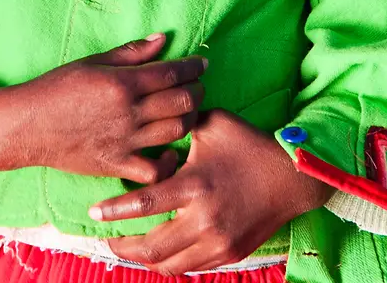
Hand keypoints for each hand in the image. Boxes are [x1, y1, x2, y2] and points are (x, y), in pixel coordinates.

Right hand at [0, 33, 206, 182]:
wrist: (27, 126)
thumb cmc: (57, 88)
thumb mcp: (93, 62)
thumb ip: (131, 52)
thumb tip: (162, 39)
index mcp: (123, 83)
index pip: (172, 74)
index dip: (193, 67)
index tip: (202, 64)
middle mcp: (128, 112)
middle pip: (181, 102)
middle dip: (197, 92)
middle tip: (198, 86)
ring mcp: (125, 141)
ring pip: (175, 132)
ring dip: (189, 120)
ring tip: (188, 112)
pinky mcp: (117, 165)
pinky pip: (155, 170)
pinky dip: (169, 162)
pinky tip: (171, 151)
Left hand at [89, 109, 331, 274]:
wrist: (292, 176)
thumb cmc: (249, 144)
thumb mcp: (213, 124)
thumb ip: (181, 124)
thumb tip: (157, 119)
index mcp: (195, 185)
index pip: (144, 204)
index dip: (115, 211)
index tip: (94, 213)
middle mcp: (204, 219)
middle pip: (152, 247)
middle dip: (124, 246)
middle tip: (107, 238)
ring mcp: (218, 242)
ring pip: (170, 265)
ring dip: (145, 260)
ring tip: (129, 249)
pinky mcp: (230, 254)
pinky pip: (192, 268)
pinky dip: (172, 263)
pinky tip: (161, 253)